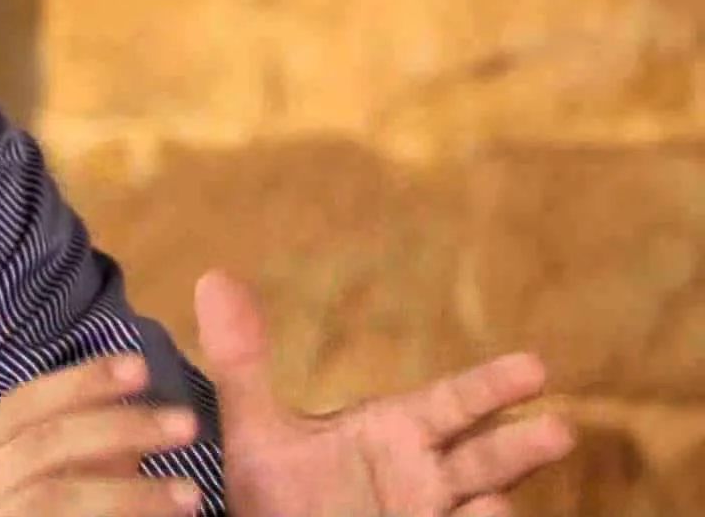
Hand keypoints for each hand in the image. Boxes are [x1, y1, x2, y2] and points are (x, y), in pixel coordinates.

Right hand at [0, 353, 207, 515]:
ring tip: (192, 494)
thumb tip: (122, 431)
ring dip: (126, 493)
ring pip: (48, 497)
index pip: (16, 409)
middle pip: (38, 447)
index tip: (141, 368)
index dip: (79, 383)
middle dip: (116, 428)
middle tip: (186, 424)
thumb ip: (47, 470)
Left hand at [197, 269, 577, 516]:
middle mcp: (426, 481)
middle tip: (558, 429)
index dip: (493, 387)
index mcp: (398, 435)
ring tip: (492, 504)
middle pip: (486, 460)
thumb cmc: (279, 494)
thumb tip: (211, 277)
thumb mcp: (256, 432)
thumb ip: (243, 362)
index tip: (537, 365)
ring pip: (481, 513)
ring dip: (492, 511)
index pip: (454, 405)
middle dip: (520, 448)